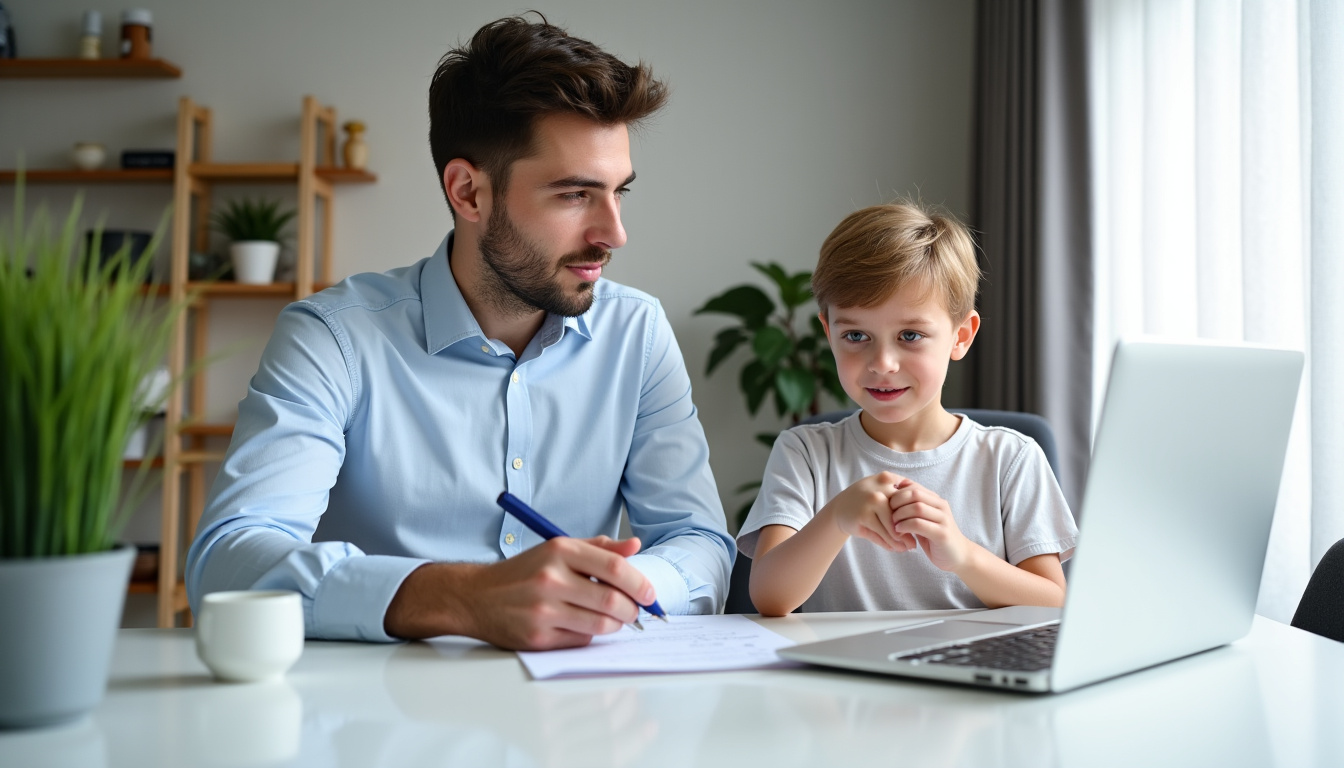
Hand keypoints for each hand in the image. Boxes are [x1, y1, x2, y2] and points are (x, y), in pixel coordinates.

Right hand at [384, 535, 654, 649]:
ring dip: (615, 624)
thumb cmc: (523, 572)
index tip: (649, 593)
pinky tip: (580, 625)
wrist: (476, 596)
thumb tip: (635, 547)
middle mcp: (550, 579)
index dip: (640, 583)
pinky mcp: (537, 637)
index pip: (613, 568)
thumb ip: (599, 548)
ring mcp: (543, 610)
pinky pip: (581, 640)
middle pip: (611, 601)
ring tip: (612, 618)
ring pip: (601, 624)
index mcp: (559, 551)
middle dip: (632, 610)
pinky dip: (590, 634)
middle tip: (634, 611)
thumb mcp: (558, 549)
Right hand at [825, 471, 917, 551]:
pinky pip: (882, 533)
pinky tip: (895, 548)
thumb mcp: (882, 494)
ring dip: (901, 540)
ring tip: (907, 548)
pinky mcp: (864, 515)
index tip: (921, 526)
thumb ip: (900, 503)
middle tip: (916, 542)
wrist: (839, 509)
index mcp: (888, 478)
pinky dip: (890, 543)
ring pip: (893, 526)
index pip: (909, 497)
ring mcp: (871, 501)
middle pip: (902, 513)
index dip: (916, 514)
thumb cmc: (866, 503)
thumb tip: (920, 521)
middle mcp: (880, 488)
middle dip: (910, 529)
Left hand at [889, 480, 972, 570]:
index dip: (897, 492)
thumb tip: (894, 494)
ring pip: (916, 507)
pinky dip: (905, 526)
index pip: (914, 486)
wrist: (958, 557)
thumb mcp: (924, 520)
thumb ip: (913, 508)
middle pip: (915, 494)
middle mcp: (942, 506)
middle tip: (887, 512)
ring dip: (899, 515)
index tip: (887, 504)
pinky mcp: (942, 534)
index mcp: (936, 500)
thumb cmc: (935, 537)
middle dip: (896, 501)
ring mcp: (943, 519)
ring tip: (893, 523)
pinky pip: (919, 524)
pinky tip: (899, 531)